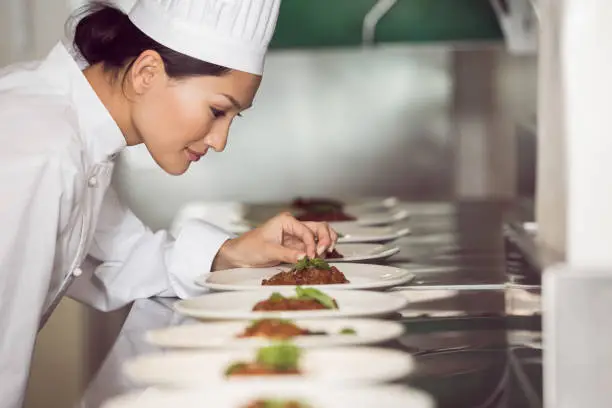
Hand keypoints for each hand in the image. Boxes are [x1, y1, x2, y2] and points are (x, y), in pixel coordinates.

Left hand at [212, 212, 337, 269]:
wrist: (239, 254)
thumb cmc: (249, 247)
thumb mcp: (268, 250)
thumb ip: (288, 254)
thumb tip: (305, 256)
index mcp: (286, 221)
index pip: (306, 231)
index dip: (312, 244)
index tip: (311, 257)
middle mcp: (293, 226)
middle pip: (319, 227)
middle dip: (325, 239)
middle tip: (324, 252)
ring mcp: (296, 236)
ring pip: (319, 235)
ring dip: (325, 243)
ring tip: (325, 254)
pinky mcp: (296, 247)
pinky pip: (313, 247)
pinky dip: (319, 251)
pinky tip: (319, 258)